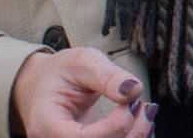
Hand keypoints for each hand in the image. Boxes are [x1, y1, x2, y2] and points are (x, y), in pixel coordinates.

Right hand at [10, 46, 153, 137]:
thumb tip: (134, 90)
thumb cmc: (61, 73)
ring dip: (136, 137)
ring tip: (145, 113)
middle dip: (132, 133)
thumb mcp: (82, 62)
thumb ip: (108, 75)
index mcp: (47, 124)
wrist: (47, 85)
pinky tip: (141, 123)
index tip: (132, 102)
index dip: (115, 125)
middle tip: (146, 107)